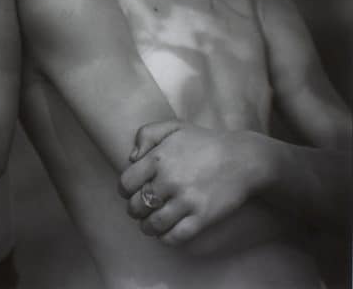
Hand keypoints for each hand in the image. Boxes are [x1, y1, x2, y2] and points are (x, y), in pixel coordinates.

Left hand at [119, 120, 265, 243]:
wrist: (242, 159)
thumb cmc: (204, 142)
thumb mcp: (172, 127)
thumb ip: (145, 135)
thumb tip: (131, 158)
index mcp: (157, 158)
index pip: (126, 183)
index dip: (124, 190)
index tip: (129, 193)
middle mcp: (168, 180)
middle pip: (136, 206)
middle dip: (134, 210)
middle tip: (138, 210)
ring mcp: (186, 200)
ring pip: (153, 224)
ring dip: (147, 227)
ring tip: (149, 225)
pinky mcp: (202, 217)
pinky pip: (175, 236)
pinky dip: (166, 238)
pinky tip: (166, 233)